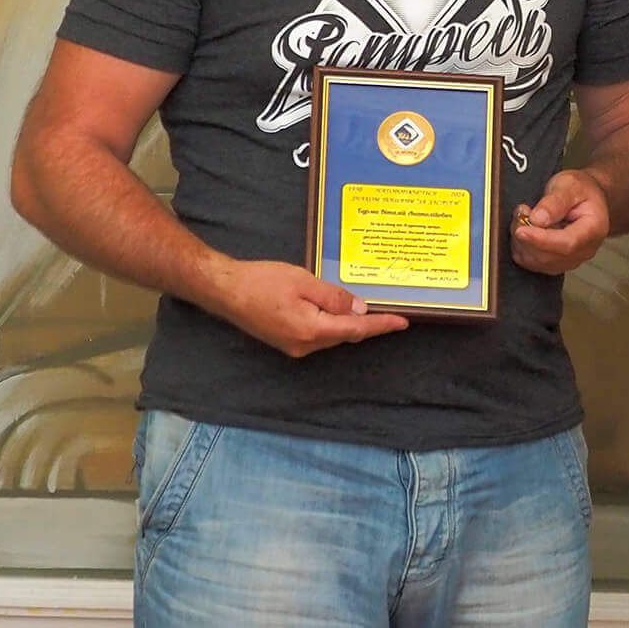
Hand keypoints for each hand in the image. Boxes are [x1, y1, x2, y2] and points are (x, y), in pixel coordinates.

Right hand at [206, 258, 406, 358]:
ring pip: (331, 335)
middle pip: (345, 334)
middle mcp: (305, 346)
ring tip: (368, 309)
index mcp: (312, 330)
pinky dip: (331, 323)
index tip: (402, 323)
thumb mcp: (304, 282)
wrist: (225, 291)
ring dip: (349, 324)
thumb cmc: (262, 282)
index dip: (381, 325)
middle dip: (367, 324)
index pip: (356, 329)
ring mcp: (294, 347)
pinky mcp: (286, 341)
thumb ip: (333, 297)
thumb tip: (359, 308)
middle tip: (390, 312)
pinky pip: (318, 334)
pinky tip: (337, 311)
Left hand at [511, 169, 610, 274]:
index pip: (567, 243)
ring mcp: (571, 259)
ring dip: (521, 242)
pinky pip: (533, 264)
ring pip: (538, 262)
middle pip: (550, 256)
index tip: (521, 230)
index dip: (541, 240)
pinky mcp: (558, 262)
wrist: (586, 196)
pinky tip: (524, 229)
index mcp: (594, 229)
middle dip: (527, 237)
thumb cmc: (581, 189)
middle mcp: (585, 249)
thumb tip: (538, 219)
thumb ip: (555, 201)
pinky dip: (522, 248)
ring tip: (522, 216)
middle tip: (520, 212)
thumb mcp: (569, 184)